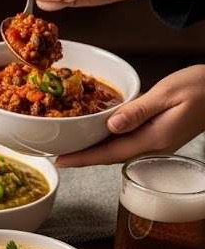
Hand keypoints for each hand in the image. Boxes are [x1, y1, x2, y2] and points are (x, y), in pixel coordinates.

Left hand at [56, 65, 204, 166]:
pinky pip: (129, 143)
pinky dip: (110, 142)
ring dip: (95, 151)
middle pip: (110, 156)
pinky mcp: (161, 136)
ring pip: (119, 151)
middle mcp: (154, 146)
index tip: (61, 161)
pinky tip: (99, 135)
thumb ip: (138, 111)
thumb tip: (111, 125)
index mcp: (154, 138)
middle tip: (58, 156)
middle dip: (84, 158)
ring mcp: (158, 143)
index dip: (83, 158)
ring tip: (71, 149)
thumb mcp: (167, 94)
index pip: (109, 153)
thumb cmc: (201, 87)